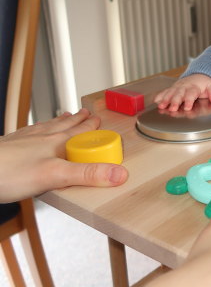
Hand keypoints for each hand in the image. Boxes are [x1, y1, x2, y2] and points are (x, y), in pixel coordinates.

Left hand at [0, 109, 128, 202]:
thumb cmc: (9, 173)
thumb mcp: (55, 176)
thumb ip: (87, 174)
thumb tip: (120, 174)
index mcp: (57, 142)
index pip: (82, 131)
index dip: (93, 127)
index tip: (102, 120)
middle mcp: (43, 137)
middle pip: (66, 126)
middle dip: (79, 121)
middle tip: (88, 114)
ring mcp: (25, 140)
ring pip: (48, 127)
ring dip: (60, 122)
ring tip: (66, 116)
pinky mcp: (10, 147)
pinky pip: (29, 134)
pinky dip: (37, 130)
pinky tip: (33, 133)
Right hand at [153, 74, 210, 111]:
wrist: (199, 74)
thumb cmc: (205, 83)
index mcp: (194, 87)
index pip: (191, 94)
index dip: (189, 100)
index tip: (187, 107)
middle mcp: (184, 87)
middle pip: (178, 94)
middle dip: (174, 101)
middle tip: (172, 109)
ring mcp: (177, 87)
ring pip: (170, 93)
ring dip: (165, 99)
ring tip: (161, 106)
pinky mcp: (173, 88)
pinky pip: (165, 91)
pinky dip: (160, 95)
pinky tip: (156, 101)